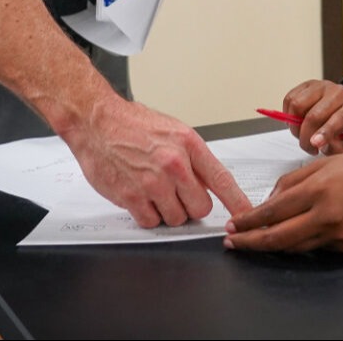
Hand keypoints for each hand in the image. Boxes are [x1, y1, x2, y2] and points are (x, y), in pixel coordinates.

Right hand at [67, 98, 251, 227]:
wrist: (96, 121)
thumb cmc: (131, 124)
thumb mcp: (172, 131)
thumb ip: (192, 159)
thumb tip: (209, 184)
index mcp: (188, 144)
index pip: (221, 179)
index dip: (237, 202)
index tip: (247, 215)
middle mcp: (174, 163)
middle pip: (200, 207)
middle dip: (190, 205)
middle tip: (176, 193)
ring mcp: (152, 182)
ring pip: (176, 218)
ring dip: (167, 210)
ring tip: (153, 189)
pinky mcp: (131, 196)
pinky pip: (151, 221)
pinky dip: (147, 214)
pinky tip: (139, 195)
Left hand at [224, 154, 342, 252]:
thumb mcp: (326, 164)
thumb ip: (294, 180)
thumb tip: (269, 200)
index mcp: (317, 189)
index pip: (272, 210)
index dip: (248, 220)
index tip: (232, 225)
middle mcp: (325, 215)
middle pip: (277, 236)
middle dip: (250, 242)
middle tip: (232, 243)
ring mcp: (336, 235)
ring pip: (293, 246)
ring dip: (270, 245)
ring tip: (253, 242)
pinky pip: (315, 246)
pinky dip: (300, 241)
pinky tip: (290, 236)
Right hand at [282, 78, 342, 154]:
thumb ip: (341, 150)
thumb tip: (320, 145)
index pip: (340, 118)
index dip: (326, 132)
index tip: (314, 144)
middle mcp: (339, 93)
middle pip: (314, 115)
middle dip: (305, 137)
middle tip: (309, 148)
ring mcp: (322, 86)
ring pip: (297, 105)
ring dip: (294, 126)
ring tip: (303, 134)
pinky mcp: (308, 84)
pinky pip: (289, 99)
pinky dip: (288, 115)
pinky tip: (298, 123)